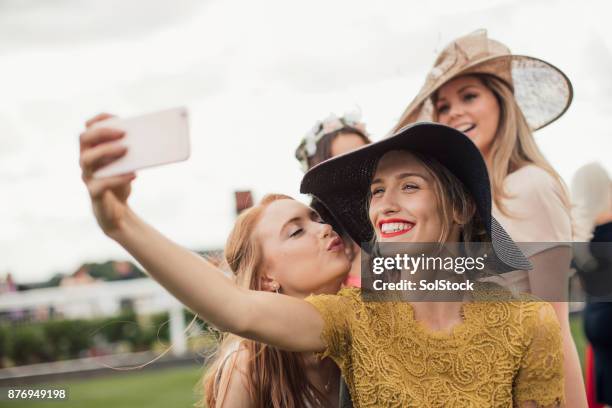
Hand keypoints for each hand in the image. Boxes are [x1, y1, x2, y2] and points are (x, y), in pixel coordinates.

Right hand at [79, 113, 135, 235]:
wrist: (118, 213)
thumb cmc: (121, 182)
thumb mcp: (127, 164)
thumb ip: (130, 151)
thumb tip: (148, 137)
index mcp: (92, 150)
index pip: (88, 129)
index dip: (99, 120)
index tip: (116, 117)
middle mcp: (85, 161)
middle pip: (84, 139)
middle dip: (102, 132)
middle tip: (123, 133)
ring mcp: (87, 177)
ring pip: (86, 159)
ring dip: (106, 150)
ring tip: (126, 149)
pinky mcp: (94, 194)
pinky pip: (100, 184)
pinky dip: (118, 178)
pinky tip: (134, 174)